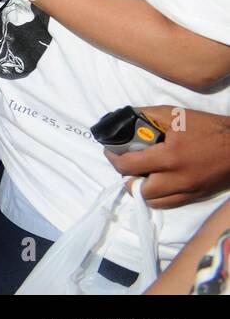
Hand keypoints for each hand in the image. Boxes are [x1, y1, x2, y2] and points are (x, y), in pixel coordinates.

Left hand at [107, 107, 229, 208]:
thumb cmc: (208, 128)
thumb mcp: (175, 114)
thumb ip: (146, 116)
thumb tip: (122, 118)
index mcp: (169, 156)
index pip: (128, 165)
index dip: (113, 158)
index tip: (111, 150)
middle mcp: (177, 179)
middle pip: (137, 188)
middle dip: (126, 176)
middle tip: (127, 163)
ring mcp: (187, 191)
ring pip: (151, 201)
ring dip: (140, 188)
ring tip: (141, 174)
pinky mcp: (195, 197)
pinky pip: (167, 204)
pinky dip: (156, 197)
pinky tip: (156, 183)